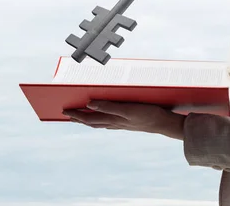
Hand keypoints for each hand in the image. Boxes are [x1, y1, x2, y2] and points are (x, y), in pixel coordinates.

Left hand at [62, 100, 185, 139]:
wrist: (166, 124)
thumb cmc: (148, 114)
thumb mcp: (128, 109)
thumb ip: (109, 107)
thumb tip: (89, 105)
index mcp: (113, 119)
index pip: (89, 118)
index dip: (76, 115)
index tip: (64, 111)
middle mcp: (115, 123)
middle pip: (92, 122)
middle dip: (79, 118)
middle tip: (67, 114)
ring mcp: (121, 124)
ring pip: (100, 123)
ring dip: (88, 120)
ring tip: (80, 117)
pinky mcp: (128, 123)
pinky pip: (109, 122)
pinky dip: (101, 120)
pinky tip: (102, 119)